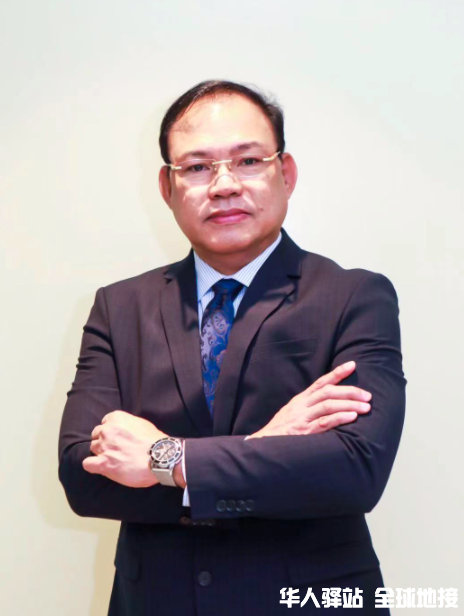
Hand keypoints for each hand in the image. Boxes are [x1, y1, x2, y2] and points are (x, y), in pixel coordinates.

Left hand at [82, 410, 167, 486]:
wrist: (160, 456)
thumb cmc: (155, 441)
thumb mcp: (142, 424)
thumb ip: (128, 425)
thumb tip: (125, 430)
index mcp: (116, 418)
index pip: (104, 422)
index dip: (110, 431)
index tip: (117, 437)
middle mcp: (107, 430)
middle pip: (96, 435)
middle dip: (104, 441)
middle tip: (115, 449)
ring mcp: (103, 447)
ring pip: (92, 448)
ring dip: (100, 453)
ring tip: (112, 459)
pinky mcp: (103, 464)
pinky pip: (87, 464)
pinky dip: (92, 465)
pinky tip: (101, 467)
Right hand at [248, 361, 371, 438]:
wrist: (261, 446)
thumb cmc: (280, 433)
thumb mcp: (292, 414)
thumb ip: (308, 408)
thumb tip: (330, 404)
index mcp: (300, 400)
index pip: (321, 382)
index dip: (337, 373)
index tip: (353, 365)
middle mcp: (302, 406)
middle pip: (328, 391)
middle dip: (350, 391)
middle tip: (367, 395)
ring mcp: (302, 418)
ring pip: (328, 405)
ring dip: (349, 404)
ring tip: (366, 407)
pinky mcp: (304, 432)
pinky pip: (324, 422)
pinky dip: (339, 418)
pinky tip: (352, 417)